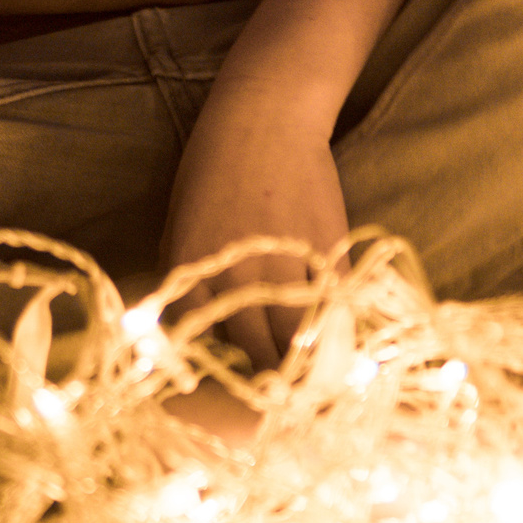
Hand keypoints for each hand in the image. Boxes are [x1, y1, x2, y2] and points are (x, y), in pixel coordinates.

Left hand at [159, 81, 351, 371]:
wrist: (264, 119)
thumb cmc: (211, 172)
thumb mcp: (181, 231)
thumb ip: (191, 286)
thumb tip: (203, 341)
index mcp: (191, 273)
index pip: (206, 349)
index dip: (226, 380)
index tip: (239, 399)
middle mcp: (235, 275)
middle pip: (257, 354)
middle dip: (272, 383)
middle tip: (285, 403)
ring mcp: (285, 263)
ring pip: (299, 340)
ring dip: (308, 365)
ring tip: (315, 386)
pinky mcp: (327, 250)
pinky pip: (335, 308)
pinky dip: (339, 332)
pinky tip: (340, 349)